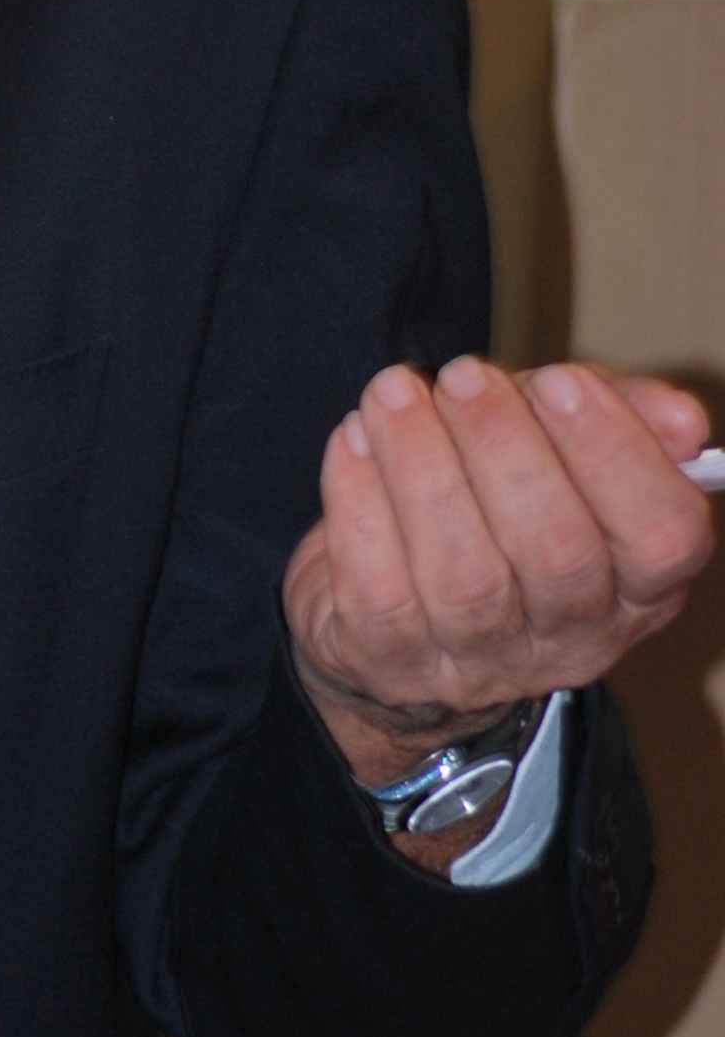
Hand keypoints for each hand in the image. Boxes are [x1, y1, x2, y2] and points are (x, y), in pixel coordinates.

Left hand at [284, 356, 713, 799]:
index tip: (561, 380)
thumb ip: (619, 419)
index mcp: (639, 586)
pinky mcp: (391, 659)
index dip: (617, 455)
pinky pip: (377, 586)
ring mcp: (479, 658)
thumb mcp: (563, 451)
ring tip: (393, 393)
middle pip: (557, 552)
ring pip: (462, 574)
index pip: (663, 537)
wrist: (387, 615)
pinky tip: (354, 441)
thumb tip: (682, 419)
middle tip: (464, 376)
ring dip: (422, 467)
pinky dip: (359, 502)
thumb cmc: (494, 505)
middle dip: (506, 449)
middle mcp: (570, 636)